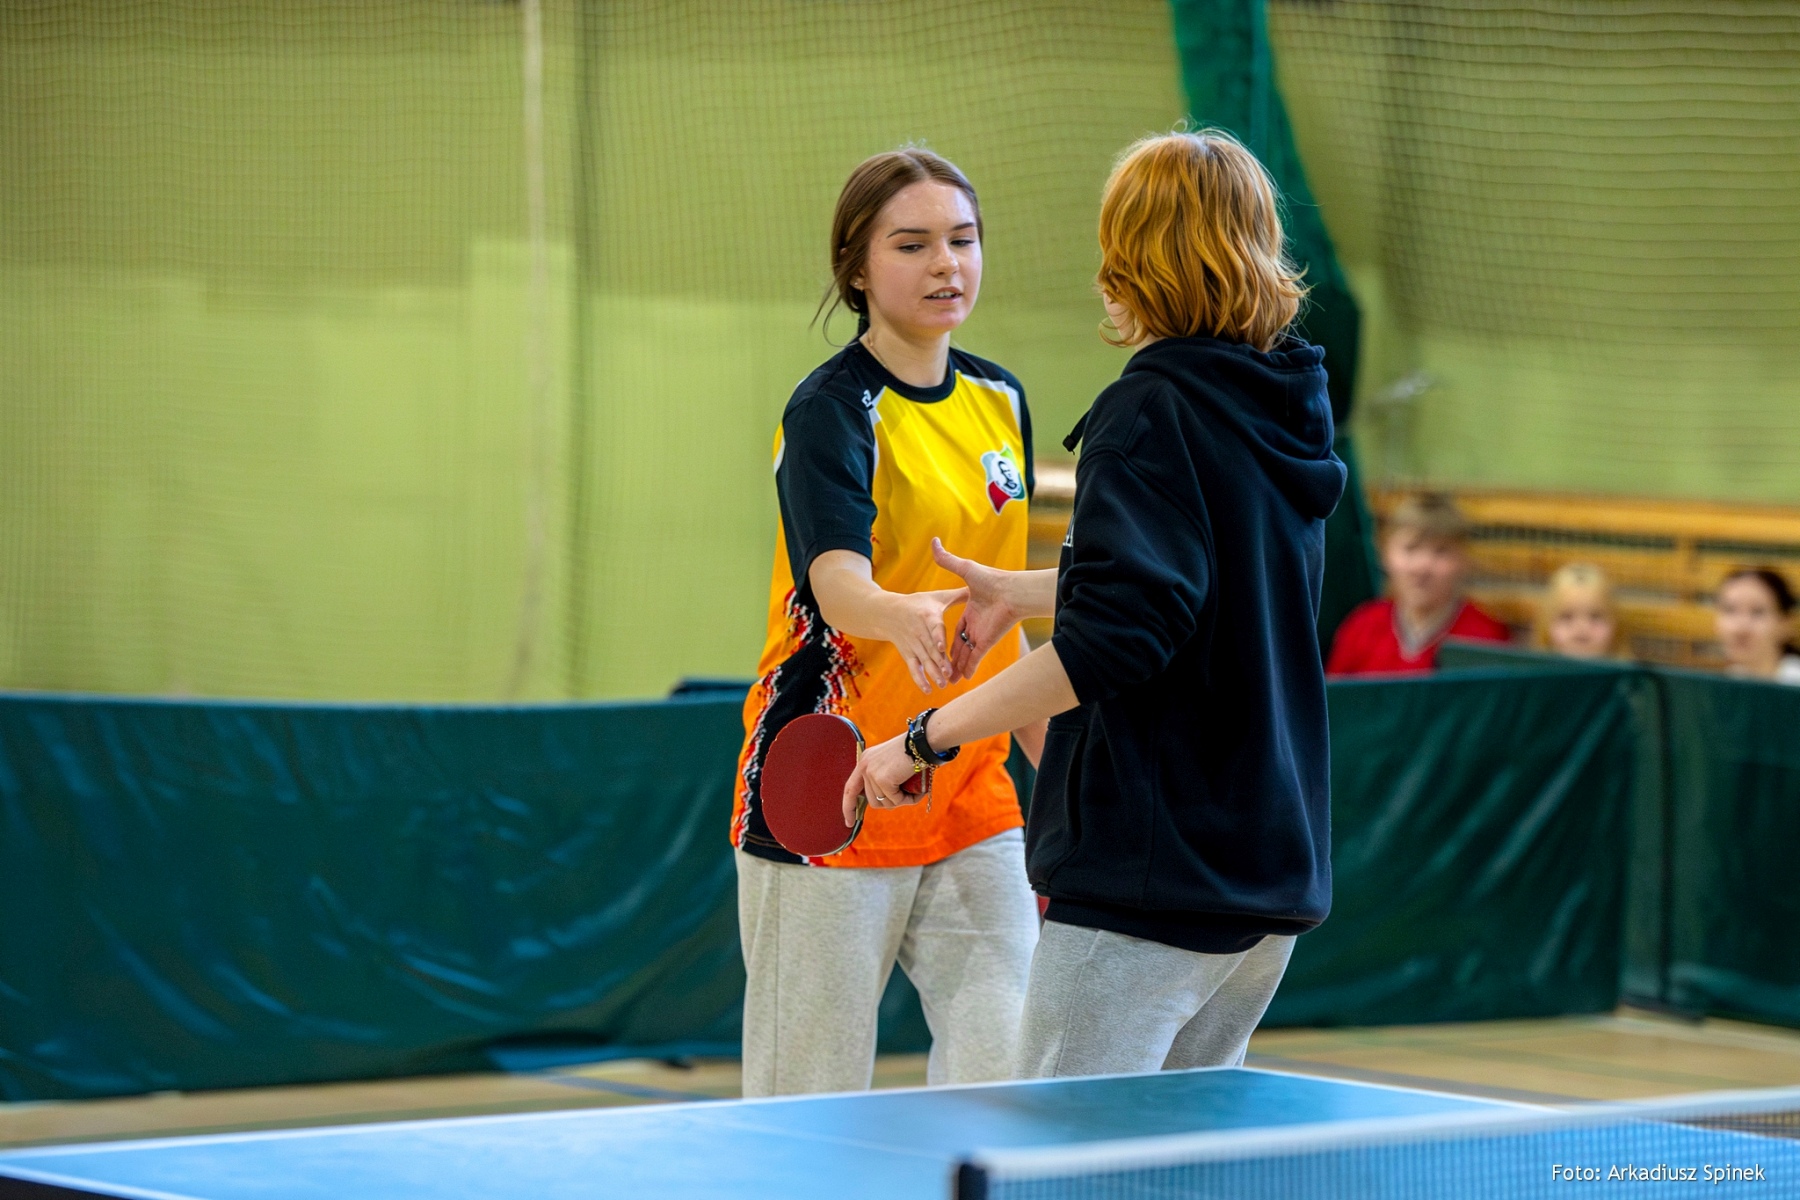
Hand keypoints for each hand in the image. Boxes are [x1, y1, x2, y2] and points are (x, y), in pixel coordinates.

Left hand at [843, 733, 926, 825]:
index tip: (849, 822)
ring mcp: (872, 773)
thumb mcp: (891, 765)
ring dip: (901, 800)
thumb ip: (882, 779)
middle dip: (890, 802)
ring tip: (915, 790)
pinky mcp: (883, 779)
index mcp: (865, 761)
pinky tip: (918, 790)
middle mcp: (865, 766)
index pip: (850, 789)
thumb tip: (881, 801)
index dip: (848, 807)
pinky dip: (908, 799)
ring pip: (884, 802)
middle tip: (908, 796)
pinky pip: (895, 800)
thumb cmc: (914, 753)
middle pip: (872, 800)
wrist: (923, 742)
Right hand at [878, 586, 967, 691]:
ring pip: (923, 660)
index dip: (938, 636)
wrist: (888, 612)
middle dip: (938, 662)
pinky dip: (919, 679)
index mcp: (927, 615)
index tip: (943, 646)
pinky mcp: (907, 654)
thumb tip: (977, 588)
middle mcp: (918, 631)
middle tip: (948, 673)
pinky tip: (928, 690)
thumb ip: (958, 595)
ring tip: (942, 684)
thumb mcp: (936, 597)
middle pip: (930, 648)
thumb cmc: (918, 603)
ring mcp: (912, 644)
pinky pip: (913, 668)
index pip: (934, 627)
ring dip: (932, 673)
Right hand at [933, 538, 1018, 681]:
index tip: (938, 646)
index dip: (947, 639)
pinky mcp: (986, 642)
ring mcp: (981, 635)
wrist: (1013, 590)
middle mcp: (976, 625)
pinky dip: (969, 668)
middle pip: (960, 645)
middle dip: (950, 658)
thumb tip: (934, 542)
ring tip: (947, 680)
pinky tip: (962, 679)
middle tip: (940, 669)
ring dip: (957, 667)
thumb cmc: (993, 579)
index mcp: (971, 611)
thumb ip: (948, 560)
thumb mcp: (966, 569)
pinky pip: (975, 658)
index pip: (957, 629)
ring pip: (966, 654)